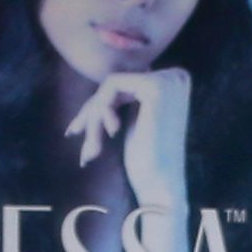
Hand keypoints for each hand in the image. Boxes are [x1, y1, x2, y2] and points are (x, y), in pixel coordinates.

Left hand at [66, 68, 193, 209]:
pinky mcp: (155, 88)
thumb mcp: (137, 117)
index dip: (100, 105)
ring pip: (109, 86)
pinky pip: (110, 87)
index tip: (80, 128)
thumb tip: (108, 67)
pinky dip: (100, 111)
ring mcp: (168, 81)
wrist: (160, 184)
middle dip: (92, 111)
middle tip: (74, 134)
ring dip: (93, 115)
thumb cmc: (147, 158)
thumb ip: (128, 93)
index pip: (124, 82)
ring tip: (92, 147)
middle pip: (114, 83)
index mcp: (176, 81)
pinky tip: (112, 135)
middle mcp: (177, 76)